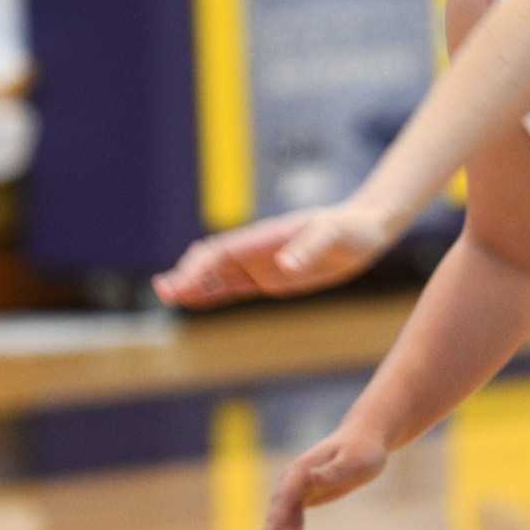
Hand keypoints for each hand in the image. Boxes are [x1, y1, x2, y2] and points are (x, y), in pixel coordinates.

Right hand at [152, 204, 397, 309]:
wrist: (365, 230)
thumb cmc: (351, 229)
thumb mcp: (335, 236)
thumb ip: (310, 249)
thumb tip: (285, 266)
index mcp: (266, 237)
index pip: (223, 251)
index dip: (200, 267)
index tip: (182, 283)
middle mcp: (258, 249)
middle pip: (212, 261)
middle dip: (188, 275)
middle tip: (164, 292)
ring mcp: (261, 263)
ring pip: (218, 275)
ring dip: (193, 284)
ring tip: (166, 295)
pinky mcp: (269, 278)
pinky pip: (233, 287)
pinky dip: (211, 293)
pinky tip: (193, 300)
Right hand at [262, 425, 388, 529]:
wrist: (366, 437)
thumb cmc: (363, 448)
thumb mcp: (352, 461)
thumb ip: (330, 472)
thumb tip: (307, 477)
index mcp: (301, 470)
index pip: (284, 499)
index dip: (277, 520)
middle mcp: (292, 479)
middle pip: (279, 512)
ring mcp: (296, 488)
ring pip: (284, 518)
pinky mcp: (303, 497)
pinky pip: (293, 520)